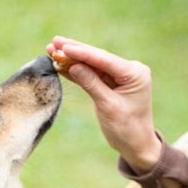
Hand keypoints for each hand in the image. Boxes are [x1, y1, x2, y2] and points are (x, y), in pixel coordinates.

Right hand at [46, 36, 161, 173]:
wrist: (135, 145)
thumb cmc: (127, 128)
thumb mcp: (108, 106)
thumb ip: (92, 84)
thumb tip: (73, 66)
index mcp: (134, 73)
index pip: (104, 59)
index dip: (82, 53)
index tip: (64, 47)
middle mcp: (128, 70)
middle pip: (97, 58)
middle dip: (75, 51)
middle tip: (54, 42)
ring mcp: (119, 77)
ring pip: (92, 65)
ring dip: (72, 59)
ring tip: (52, 50)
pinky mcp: (110, 85)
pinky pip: (91, 76)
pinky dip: (77, 72)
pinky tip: (61, 65)